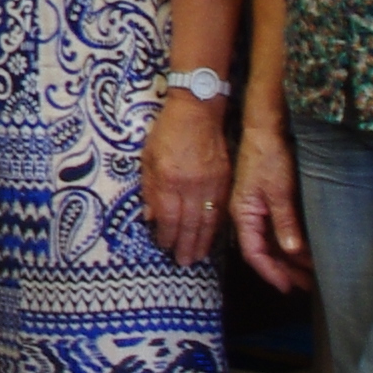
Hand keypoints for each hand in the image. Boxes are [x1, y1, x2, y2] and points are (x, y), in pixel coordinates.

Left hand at [140, 90, 229, 266]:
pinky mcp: (224, 179)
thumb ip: (148, 188)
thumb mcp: (147, 157)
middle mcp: (190, 186)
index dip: (166, 236)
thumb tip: (149, 216)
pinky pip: (220, 209)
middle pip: (189, 225)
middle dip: (185, 246)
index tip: (164, 246)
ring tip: (198, 257)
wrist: (198, 109)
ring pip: (207, 221)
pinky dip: (216, 226)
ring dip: (202, 242)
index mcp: (168, 180)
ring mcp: (210, 184)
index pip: (167, 218)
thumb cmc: (167, 131)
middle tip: (184, 262)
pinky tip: (212, 236)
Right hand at [227, 115, 308, 295]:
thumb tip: (291, 251)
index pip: (254, 254)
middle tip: (306, 286)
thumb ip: (284, 222)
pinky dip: (290, 244)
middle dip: (284, 271)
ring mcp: (256, 210)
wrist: (265, 130)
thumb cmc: (268, 157)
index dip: (271, 272)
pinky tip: (305, 252)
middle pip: (263, 252)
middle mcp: (246, 216)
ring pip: (271, 244)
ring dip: (289, 259)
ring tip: (310, 273)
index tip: (288, 287)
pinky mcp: (265, 203)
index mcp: (243, 215)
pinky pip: (275, 232)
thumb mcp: (278, 191)